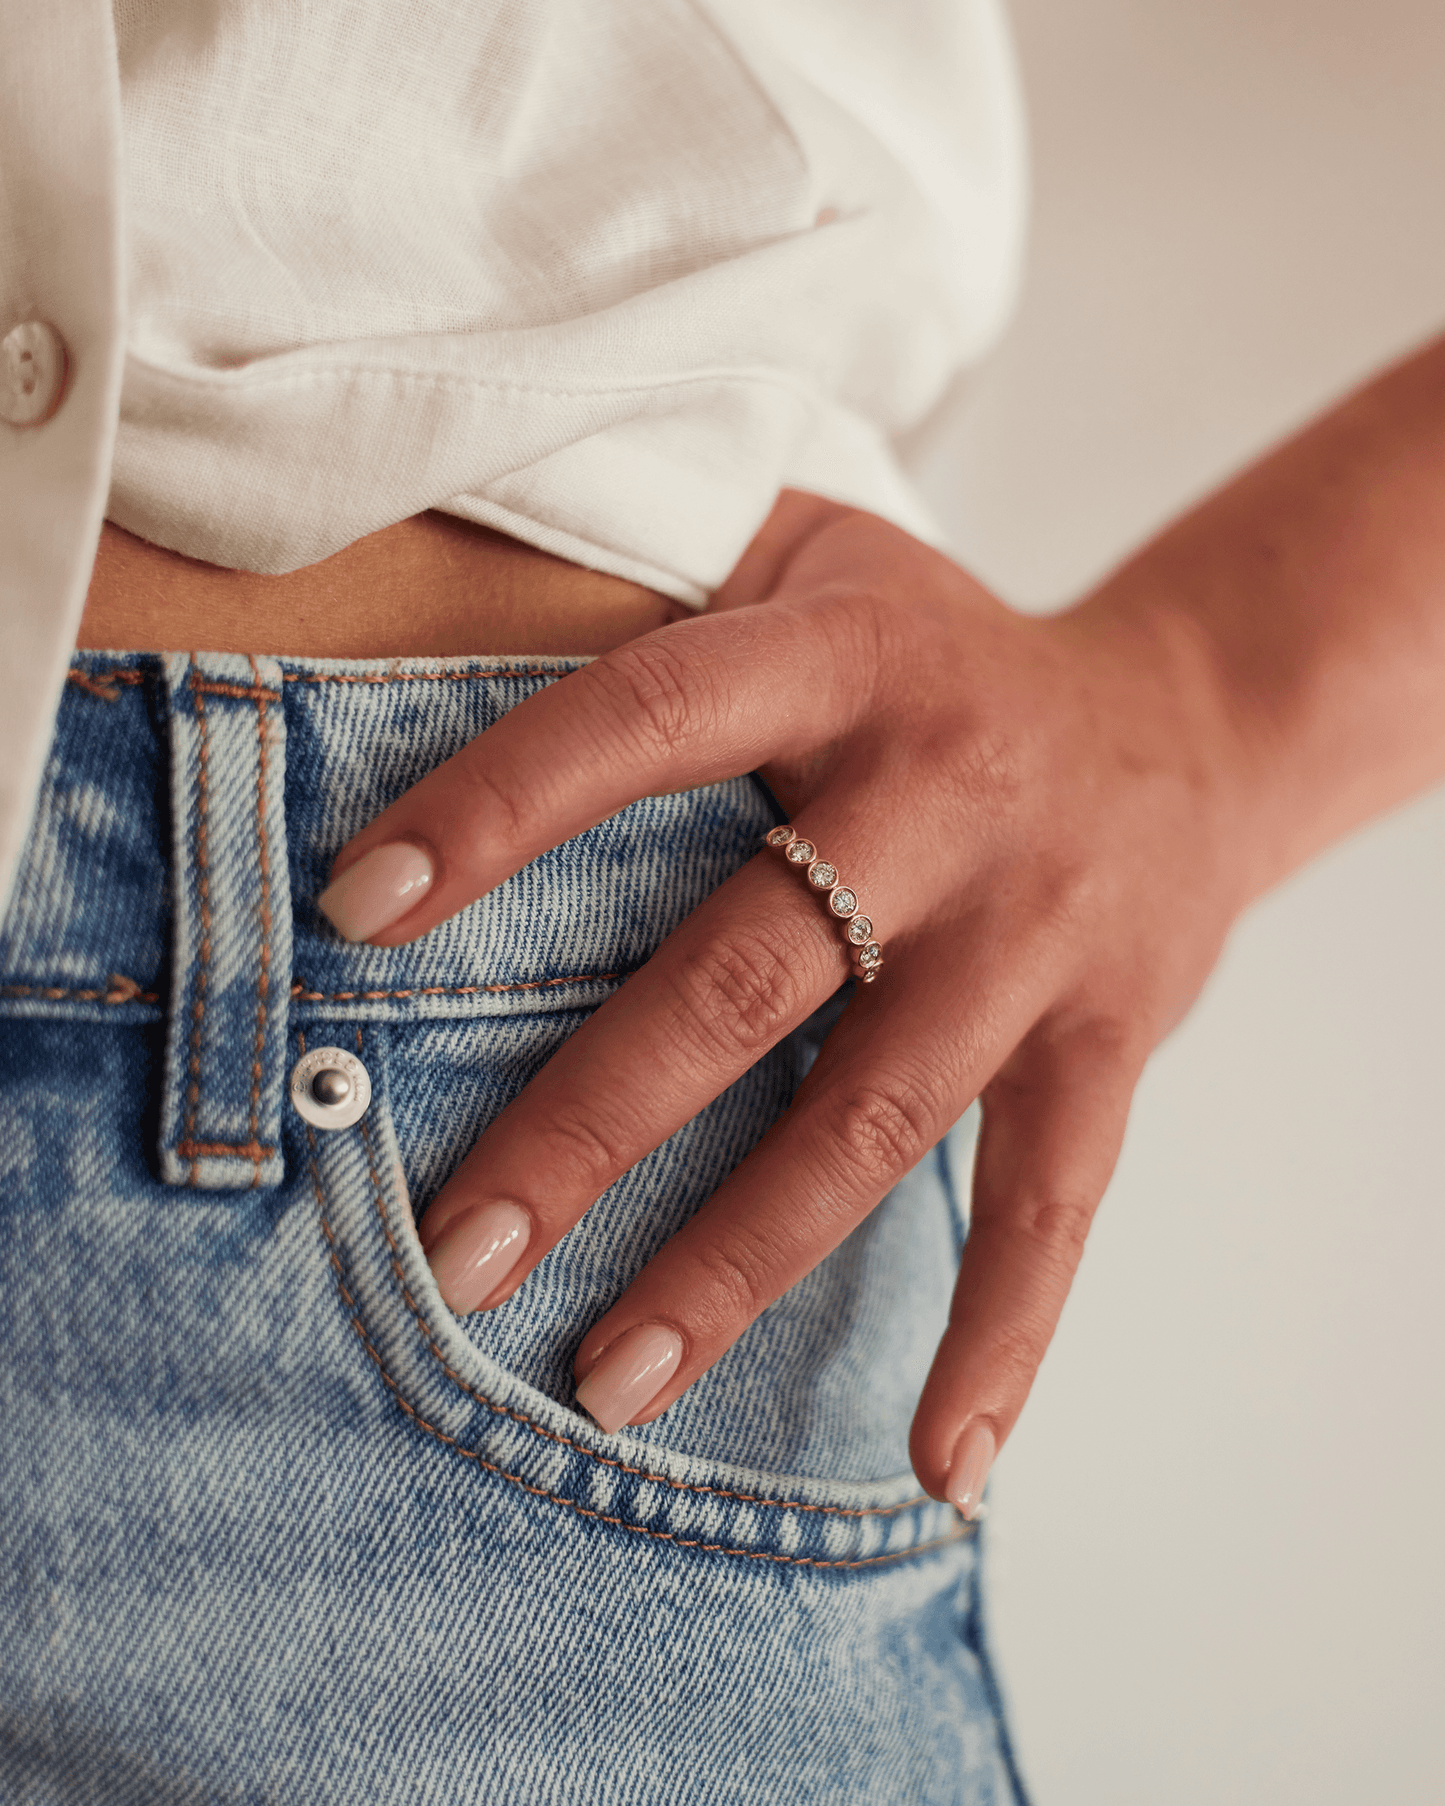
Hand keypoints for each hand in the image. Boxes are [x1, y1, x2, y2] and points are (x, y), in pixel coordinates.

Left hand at [317, 491, 1261, 1511]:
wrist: (1189, 722)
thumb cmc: (946, 651)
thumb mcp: (819, 556)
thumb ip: (667, 579)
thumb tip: (445, 604)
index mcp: (843, 660)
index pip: (645, 721)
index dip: (503, 807)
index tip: (361, 909)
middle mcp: (944, 797)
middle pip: (743, 972)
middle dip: (591, 1121)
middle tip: (458, 1249)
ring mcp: (1035, 934)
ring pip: (871, 1120)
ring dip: (735, 1263)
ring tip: (606, 1379)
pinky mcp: (1112, 1039)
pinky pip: (1053, 1202)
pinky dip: (1002, 1338)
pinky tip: (935, 1465)